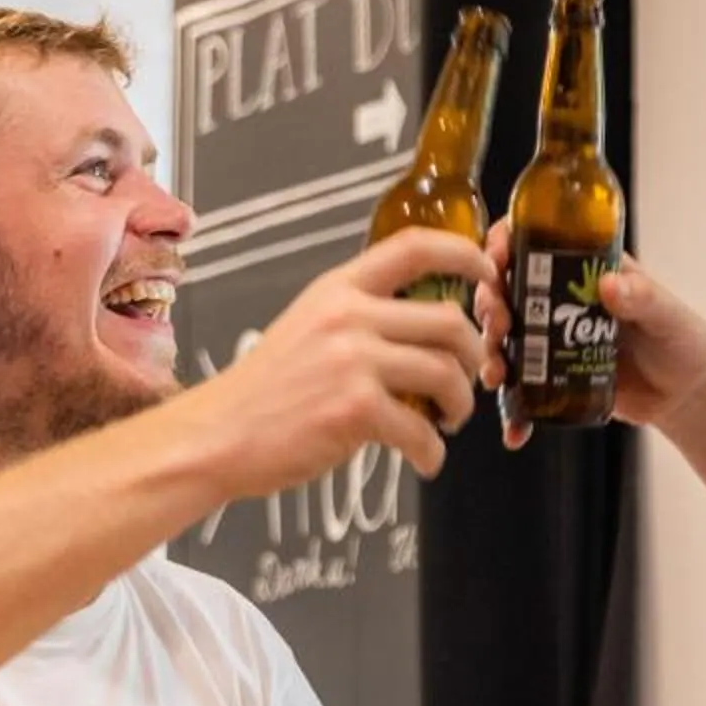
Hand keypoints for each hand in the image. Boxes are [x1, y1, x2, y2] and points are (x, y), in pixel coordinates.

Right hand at [192, 228, 494, 490]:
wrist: (218, 435)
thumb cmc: (264, 390)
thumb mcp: (308, 326)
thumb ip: (358, 316)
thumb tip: (420, 325)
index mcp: (338, 289)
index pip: (414, 248)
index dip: (463, 255)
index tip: (487, 272)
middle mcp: (348, 317)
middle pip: (450, 320)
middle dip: (474, 355)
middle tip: (468, 378)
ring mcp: (353, 363)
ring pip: (447, 374)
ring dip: (461, 404)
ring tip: (446, 421)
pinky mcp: (355, 411)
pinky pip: (423, 430)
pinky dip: (433, 451)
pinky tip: (423, 458)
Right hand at [473, 220, 705, 449]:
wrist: (688, 394)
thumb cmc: (683, 340)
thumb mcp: (668, 314)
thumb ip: (644, 297)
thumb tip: (610, 285)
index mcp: (584, 268)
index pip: (533, 242)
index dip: (506, 243)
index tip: (496, 260)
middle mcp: (559, 299)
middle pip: (506, 290)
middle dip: (490, 303)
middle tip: (499, 323)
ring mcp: (551, 340)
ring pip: (504, 339)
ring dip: (491, 354)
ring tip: (496, 374)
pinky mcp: (553, 378)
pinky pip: (522, 391)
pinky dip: (513, 411)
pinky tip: (514, 431)